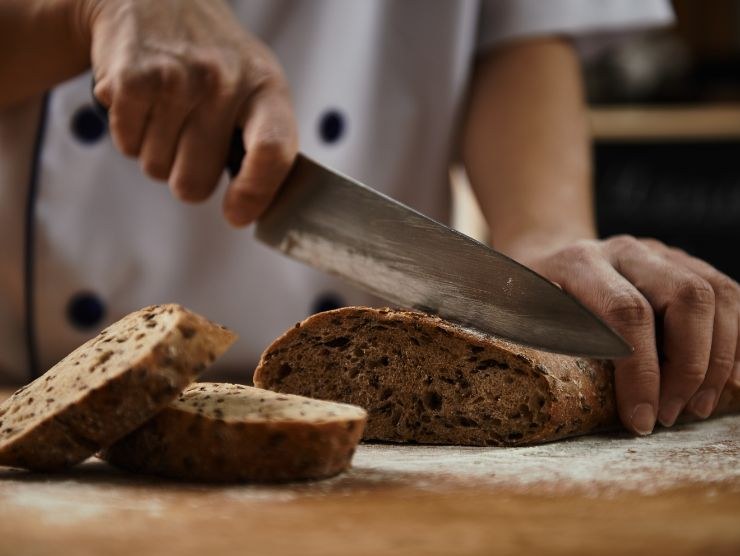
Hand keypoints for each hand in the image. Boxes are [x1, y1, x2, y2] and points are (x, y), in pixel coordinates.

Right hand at [82, 0, 297, 225]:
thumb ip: (263, 143)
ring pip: (157, 168)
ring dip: (157, 152)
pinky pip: (127, 145)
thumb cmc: (214, 60)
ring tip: (167, 111)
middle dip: (186, 175)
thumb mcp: (255, 86)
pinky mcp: (132, 78)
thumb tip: (250, 211)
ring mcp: (178, 78)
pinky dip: (130, 134)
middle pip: (194, 183)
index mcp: (266, 88)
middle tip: (189, 140)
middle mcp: (225, 81)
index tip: (235, 214)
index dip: (255, 194)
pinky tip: (143, 102)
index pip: (272, 151)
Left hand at [519, 235, 739, 434]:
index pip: (627, 312)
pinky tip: (726, 382)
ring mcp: (662, 253)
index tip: (640, 419)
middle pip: (687, 297)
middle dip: (690, 367)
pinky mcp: (685, 263)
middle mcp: (628, 251)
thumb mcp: (516, 310)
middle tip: (671, 414)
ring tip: (697, 407)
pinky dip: (736, 341)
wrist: (548, 251)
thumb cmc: (532, 293)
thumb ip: (535, 337)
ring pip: (718, 294)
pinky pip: (731, 295)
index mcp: (582, 262)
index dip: (641, 371)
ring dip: (718, 359)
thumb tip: (556, 390)